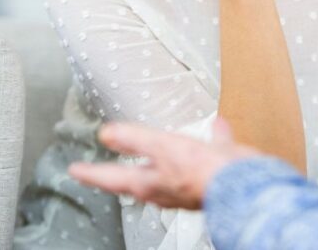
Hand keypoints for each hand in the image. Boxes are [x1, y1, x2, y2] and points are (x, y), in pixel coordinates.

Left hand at [68, 117, 258, 209]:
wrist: (242, 185)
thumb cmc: (202, 172)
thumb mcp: (161, 147)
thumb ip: (134, 139)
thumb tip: (106, 133)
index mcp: (148, 182)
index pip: (110, 178)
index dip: (91, 173)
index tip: (75, 170)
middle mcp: (164, 189)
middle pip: (135, 181)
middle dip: (122, 174)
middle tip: (109, 169)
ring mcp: (185, 186)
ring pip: (165, 174)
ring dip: (158, 162)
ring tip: (156, 150)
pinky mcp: (208, 178)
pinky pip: (199, 160)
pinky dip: (204, 142)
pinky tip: (218, 127)